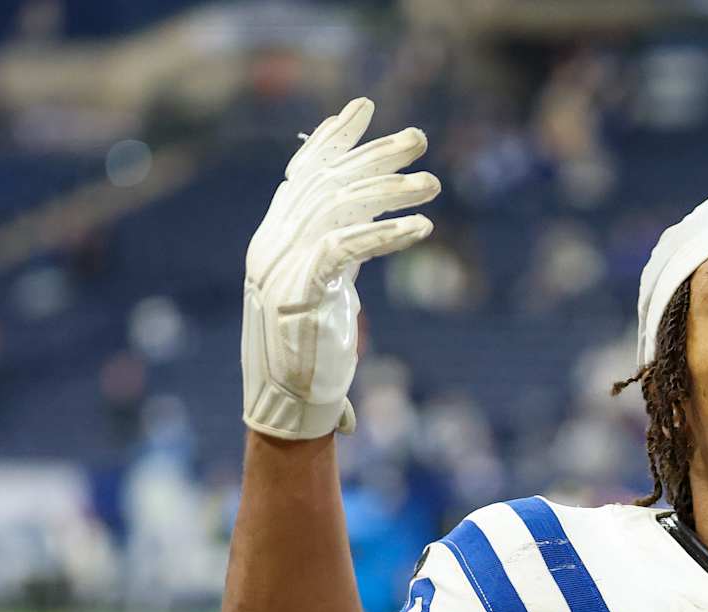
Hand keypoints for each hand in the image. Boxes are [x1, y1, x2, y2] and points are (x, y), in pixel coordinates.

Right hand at [242, 97, 438, 439]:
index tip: (365, 110)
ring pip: (341, 207)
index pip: (303, 173)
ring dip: (392, 192)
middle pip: (328, 181)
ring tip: (433, 185)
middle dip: (375, 154)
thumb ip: (339, 255)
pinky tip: (422, 230)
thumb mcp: (329, 291)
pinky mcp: (302, 291)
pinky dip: (386, 235)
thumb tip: (362, 229)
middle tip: (419, 139)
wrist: (291, 406)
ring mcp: (284, 265)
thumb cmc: (314, 355)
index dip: (334, 139)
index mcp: (276, 238)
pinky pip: (347, 248)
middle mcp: (275, 244)